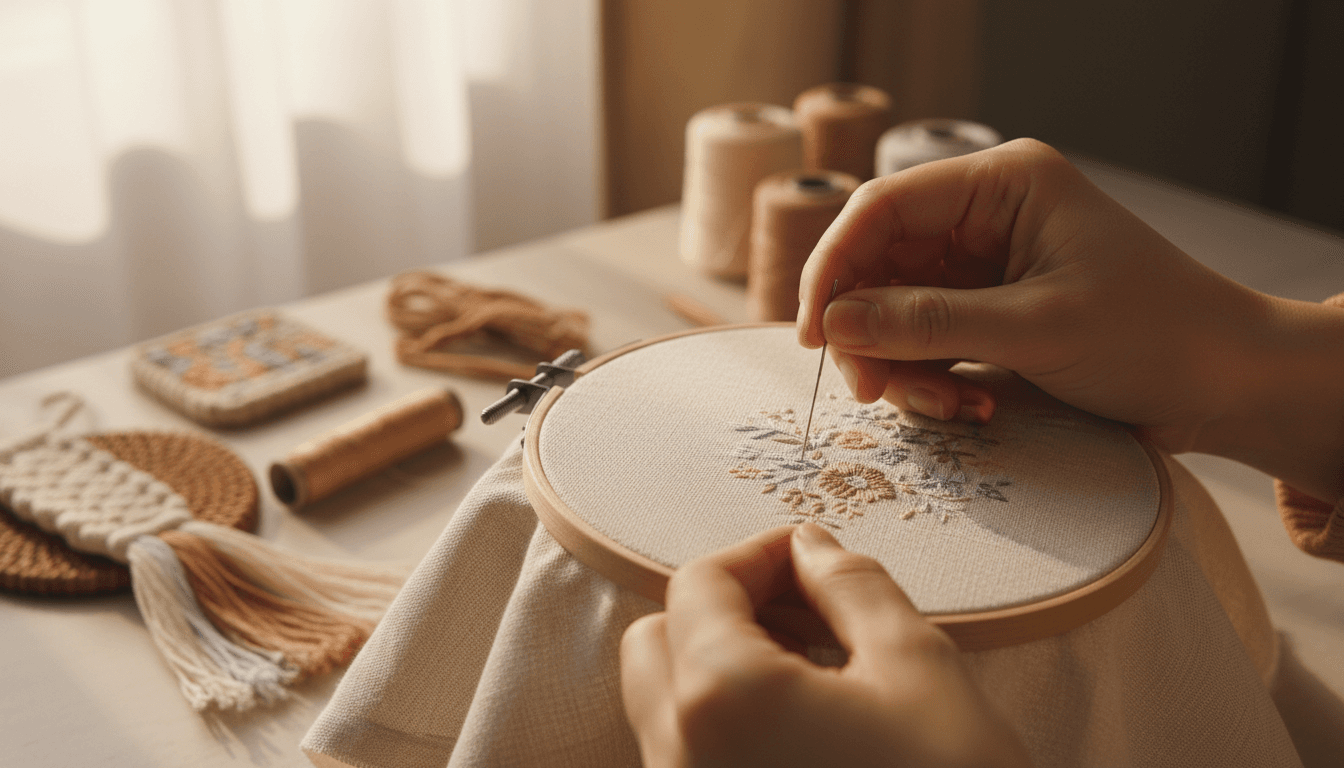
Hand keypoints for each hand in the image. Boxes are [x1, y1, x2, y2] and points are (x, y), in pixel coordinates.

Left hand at [619, 524, 1029, 767]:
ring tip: (819, 672)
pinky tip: (806, 730)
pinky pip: (687, 757)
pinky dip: (726, 724)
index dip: (758, 554)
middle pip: (658, 639)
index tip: (812, 556)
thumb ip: (852, 587)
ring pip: (666, 704)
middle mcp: (675, 754)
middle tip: (809, 613)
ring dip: (722, 665)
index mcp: (719, 696)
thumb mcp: (919, 670)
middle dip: (723, 609)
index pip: (699, 583)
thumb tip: (810, 547)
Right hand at [797, 139, 1343, 503]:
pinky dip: (932, 384)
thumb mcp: (1036, 328)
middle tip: (872, 390)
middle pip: (878, 266)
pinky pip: (925, 346)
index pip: (882, 208)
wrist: (1225, 385)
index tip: (814, 333)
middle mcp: (986, 218)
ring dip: (904, 369)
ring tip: (952, 410)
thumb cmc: (1156, 335)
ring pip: (893, 313)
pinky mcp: (989, 317)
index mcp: (1002, 185)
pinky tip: (973, 411)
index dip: (833, 267)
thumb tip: (834, 322)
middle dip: (869, 331)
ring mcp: (985, 270)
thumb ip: (929, 323)